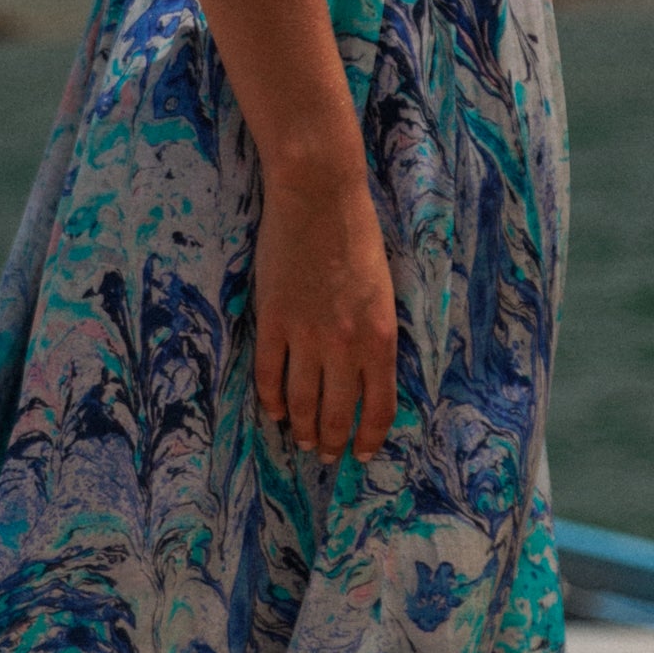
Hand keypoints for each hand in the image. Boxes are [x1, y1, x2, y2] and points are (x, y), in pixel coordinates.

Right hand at [254, 154, 400, 460]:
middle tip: (327, 454)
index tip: (362, 453)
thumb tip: (366, 376)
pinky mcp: (273, 321)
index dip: (370, 437)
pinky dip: (271, 399)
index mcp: (381, 339)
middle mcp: (346, 346)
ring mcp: (306, 336)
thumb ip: (375, 337)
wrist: (319, 198)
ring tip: (302, 440)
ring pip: (302, 402)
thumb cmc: (359, 237)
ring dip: (303, 428)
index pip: (379, 408)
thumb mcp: (384, 294)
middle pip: (338, 413)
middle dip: (333, 442)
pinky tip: (275, 411)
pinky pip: (269, 374)